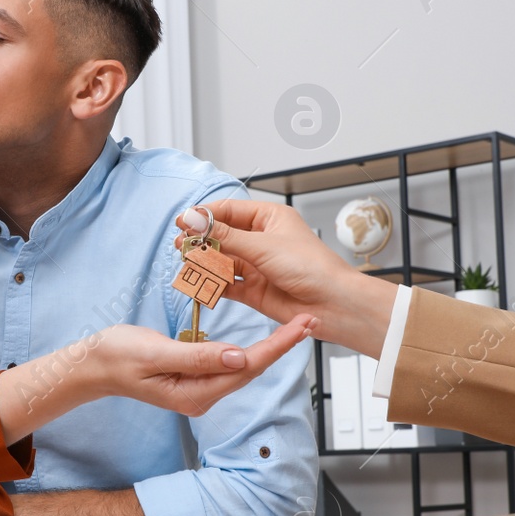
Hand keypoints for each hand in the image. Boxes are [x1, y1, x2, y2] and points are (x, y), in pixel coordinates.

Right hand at [88, 314, 315, 416]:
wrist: (94, 365)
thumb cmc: (117, 355)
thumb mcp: (156, 351)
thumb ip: (198, 355)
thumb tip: (239, 357)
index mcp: (194, 393)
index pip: (245, 368)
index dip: (276, 346)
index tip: (300, 328)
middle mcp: (202, 396)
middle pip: (250, 369)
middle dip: (281, 345)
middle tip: (309, 320)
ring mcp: (199, 390)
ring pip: (243, 367)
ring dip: (269, 347)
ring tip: (295, 327)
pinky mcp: (196, 379)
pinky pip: (229, 363)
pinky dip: (249, 348)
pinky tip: (264, 337)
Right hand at [176, 200, 393, 356]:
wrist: (333, 304)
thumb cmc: (311, 268)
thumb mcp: (263, 246)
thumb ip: (225, 236)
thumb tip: (194, 219)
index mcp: (268, 218)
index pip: (228, 211)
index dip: (203, 216)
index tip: (182, 222)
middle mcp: (261, 240)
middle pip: (221, 236)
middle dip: (201, 240)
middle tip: (181, 246)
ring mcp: (256, 265)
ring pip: (222, 260)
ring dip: (204, 263)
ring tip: (188, 264)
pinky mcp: (254, 290)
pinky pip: (227, 283)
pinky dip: (213, 284)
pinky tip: (200, 283)